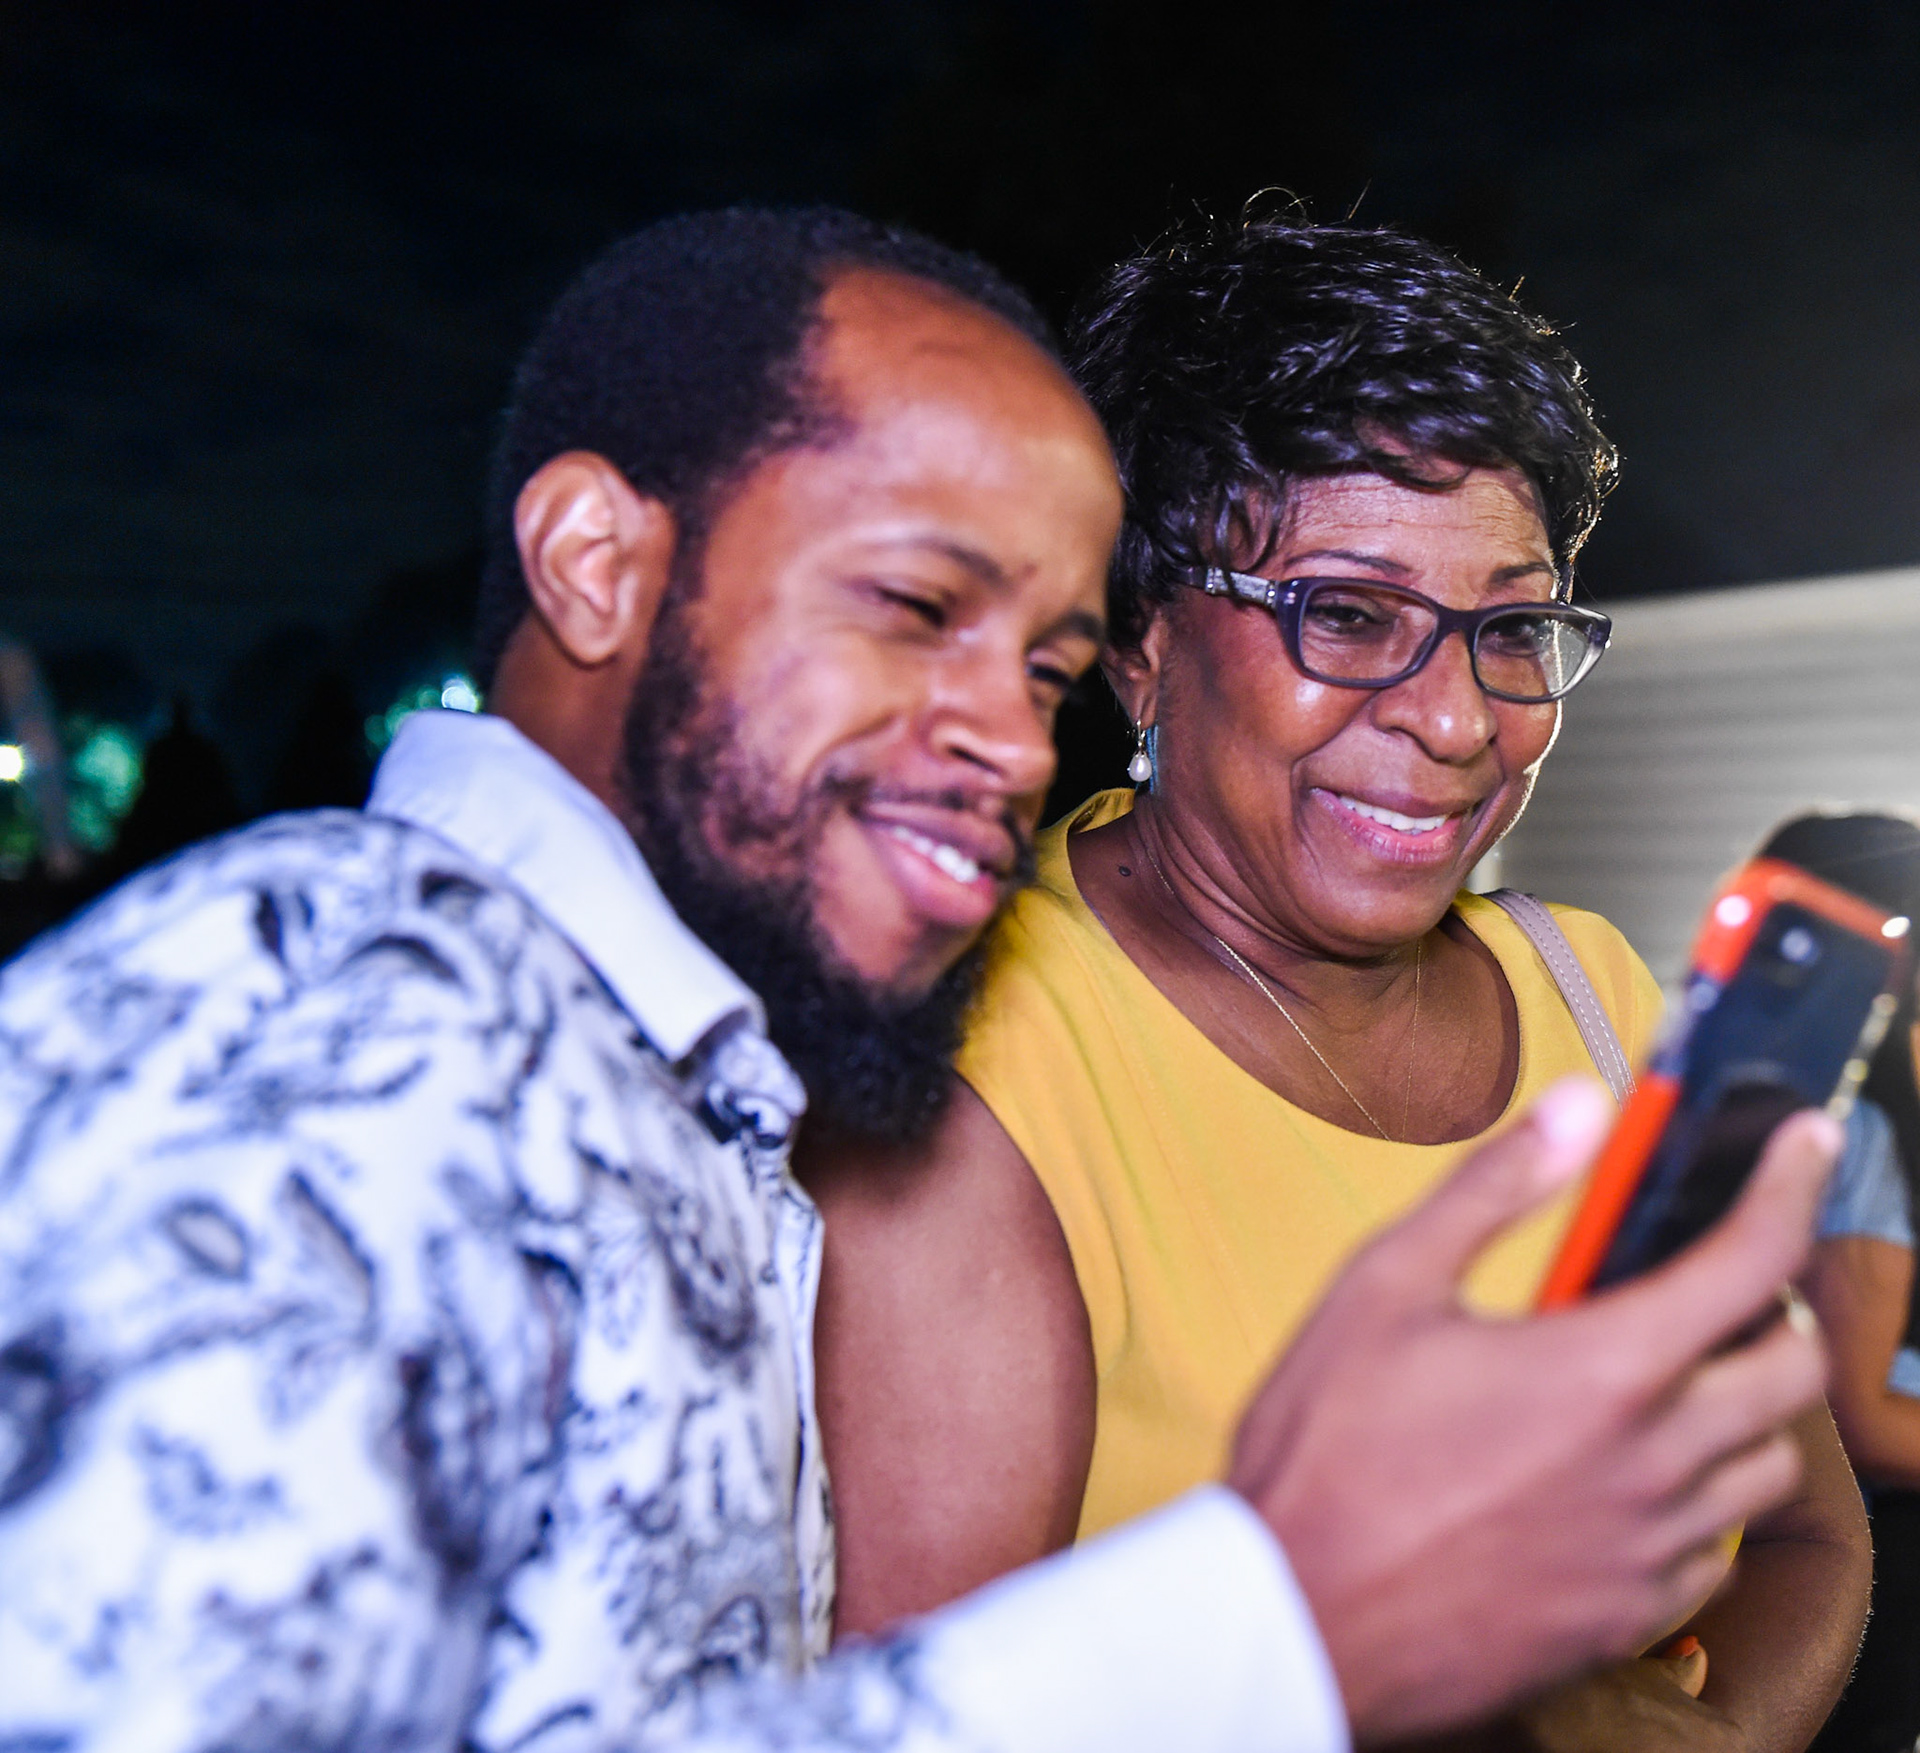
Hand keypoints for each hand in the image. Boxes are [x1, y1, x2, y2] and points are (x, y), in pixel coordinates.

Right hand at [1226, 1077, 1839, 1744]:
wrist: (1296, 1615)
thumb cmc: (1327, 1451)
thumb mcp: (1386, 1284)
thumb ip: (1495, 1187)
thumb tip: (1581, 1105)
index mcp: (1604, 1369)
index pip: (1752, 1259)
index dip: (1792, 1185)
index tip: (1803, 1143)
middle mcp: (1652, 1462)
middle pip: (1794, 1369)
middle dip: (1777, 1305)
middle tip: (1720, 1278)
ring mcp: (1647, 1550)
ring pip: (1768, 1467)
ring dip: (1744, 1405)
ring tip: (1673, 1376)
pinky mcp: (1627, 1617)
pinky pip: (1715, 1551)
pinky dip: (1701, 1498)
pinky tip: (1631, 1475)